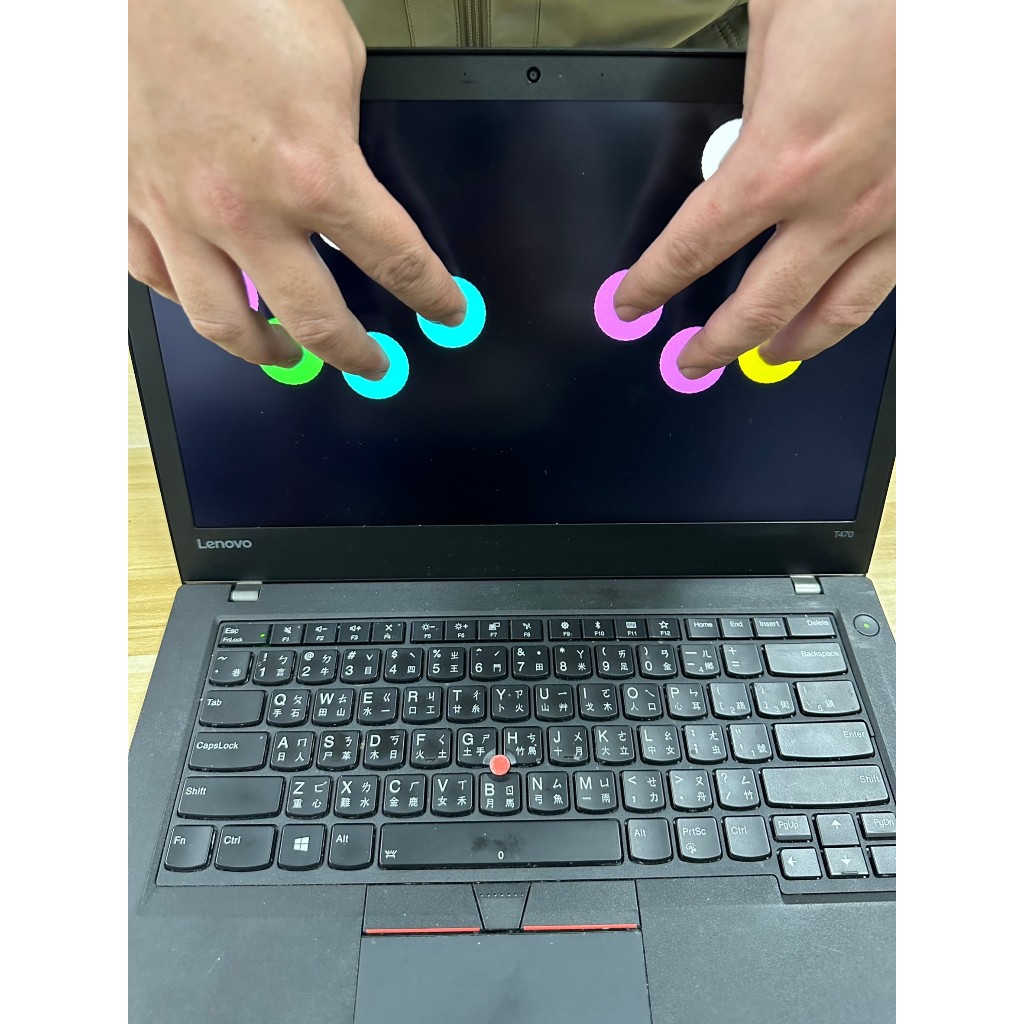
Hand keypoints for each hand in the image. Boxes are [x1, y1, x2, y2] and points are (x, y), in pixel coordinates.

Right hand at [128, 0, 464, 376]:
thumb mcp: (336, 63)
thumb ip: (351, 141)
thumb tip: (360, 187)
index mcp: (314, 172)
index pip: (397, 263)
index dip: (433, 298)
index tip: (447, 313)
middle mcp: (246, 209)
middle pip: (316, 322)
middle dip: (357, 354)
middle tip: (374, 364)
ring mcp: (179, 212)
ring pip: (226, 325)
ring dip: (268, 353)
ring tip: (288, 355)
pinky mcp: (127, 199)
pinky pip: (157, 279)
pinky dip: (189, 300)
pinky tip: (210, 301)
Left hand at [614, 0, 894, 376]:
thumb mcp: (776, 29)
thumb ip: (750, 104)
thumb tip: (740, 143)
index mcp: (779, 162)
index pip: (692, 250)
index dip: (653, 286)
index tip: (633, 303)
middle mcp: (837, 204)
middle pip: (760, 307)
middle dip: (716, 344)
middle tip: (691, 360)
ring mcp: (896, 213)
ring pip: (836, 312)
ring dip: (791, 345)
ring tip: (767, 356)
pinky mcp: (938, 204)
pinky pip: (892, 281)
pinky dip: (856, 307)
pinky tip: (840, 309)